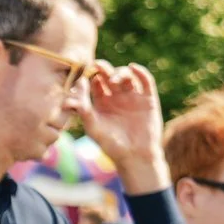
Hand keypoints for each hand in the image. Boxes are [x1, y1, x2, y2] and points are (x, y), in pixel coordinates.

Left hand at [79, 63, 169, 192]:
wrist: (135, 156)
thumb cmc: (110, 145)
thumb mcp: (93, 127)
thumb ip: (83, 109)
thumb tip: (75, 90)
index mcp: (102, 102)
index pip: (95, 82)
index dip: (90, 75)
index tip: (85, 73)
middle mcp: (117, 97)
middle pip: (110, 75)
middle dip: (104, 68)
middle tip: (97, 66)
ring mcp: (133, 97)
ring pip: (127, 75)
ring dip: (120, 72)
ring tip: (114, 80)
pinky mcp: (148, 99)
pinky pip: (146, 81)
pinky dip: (140, 72)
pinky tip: (133, 67)